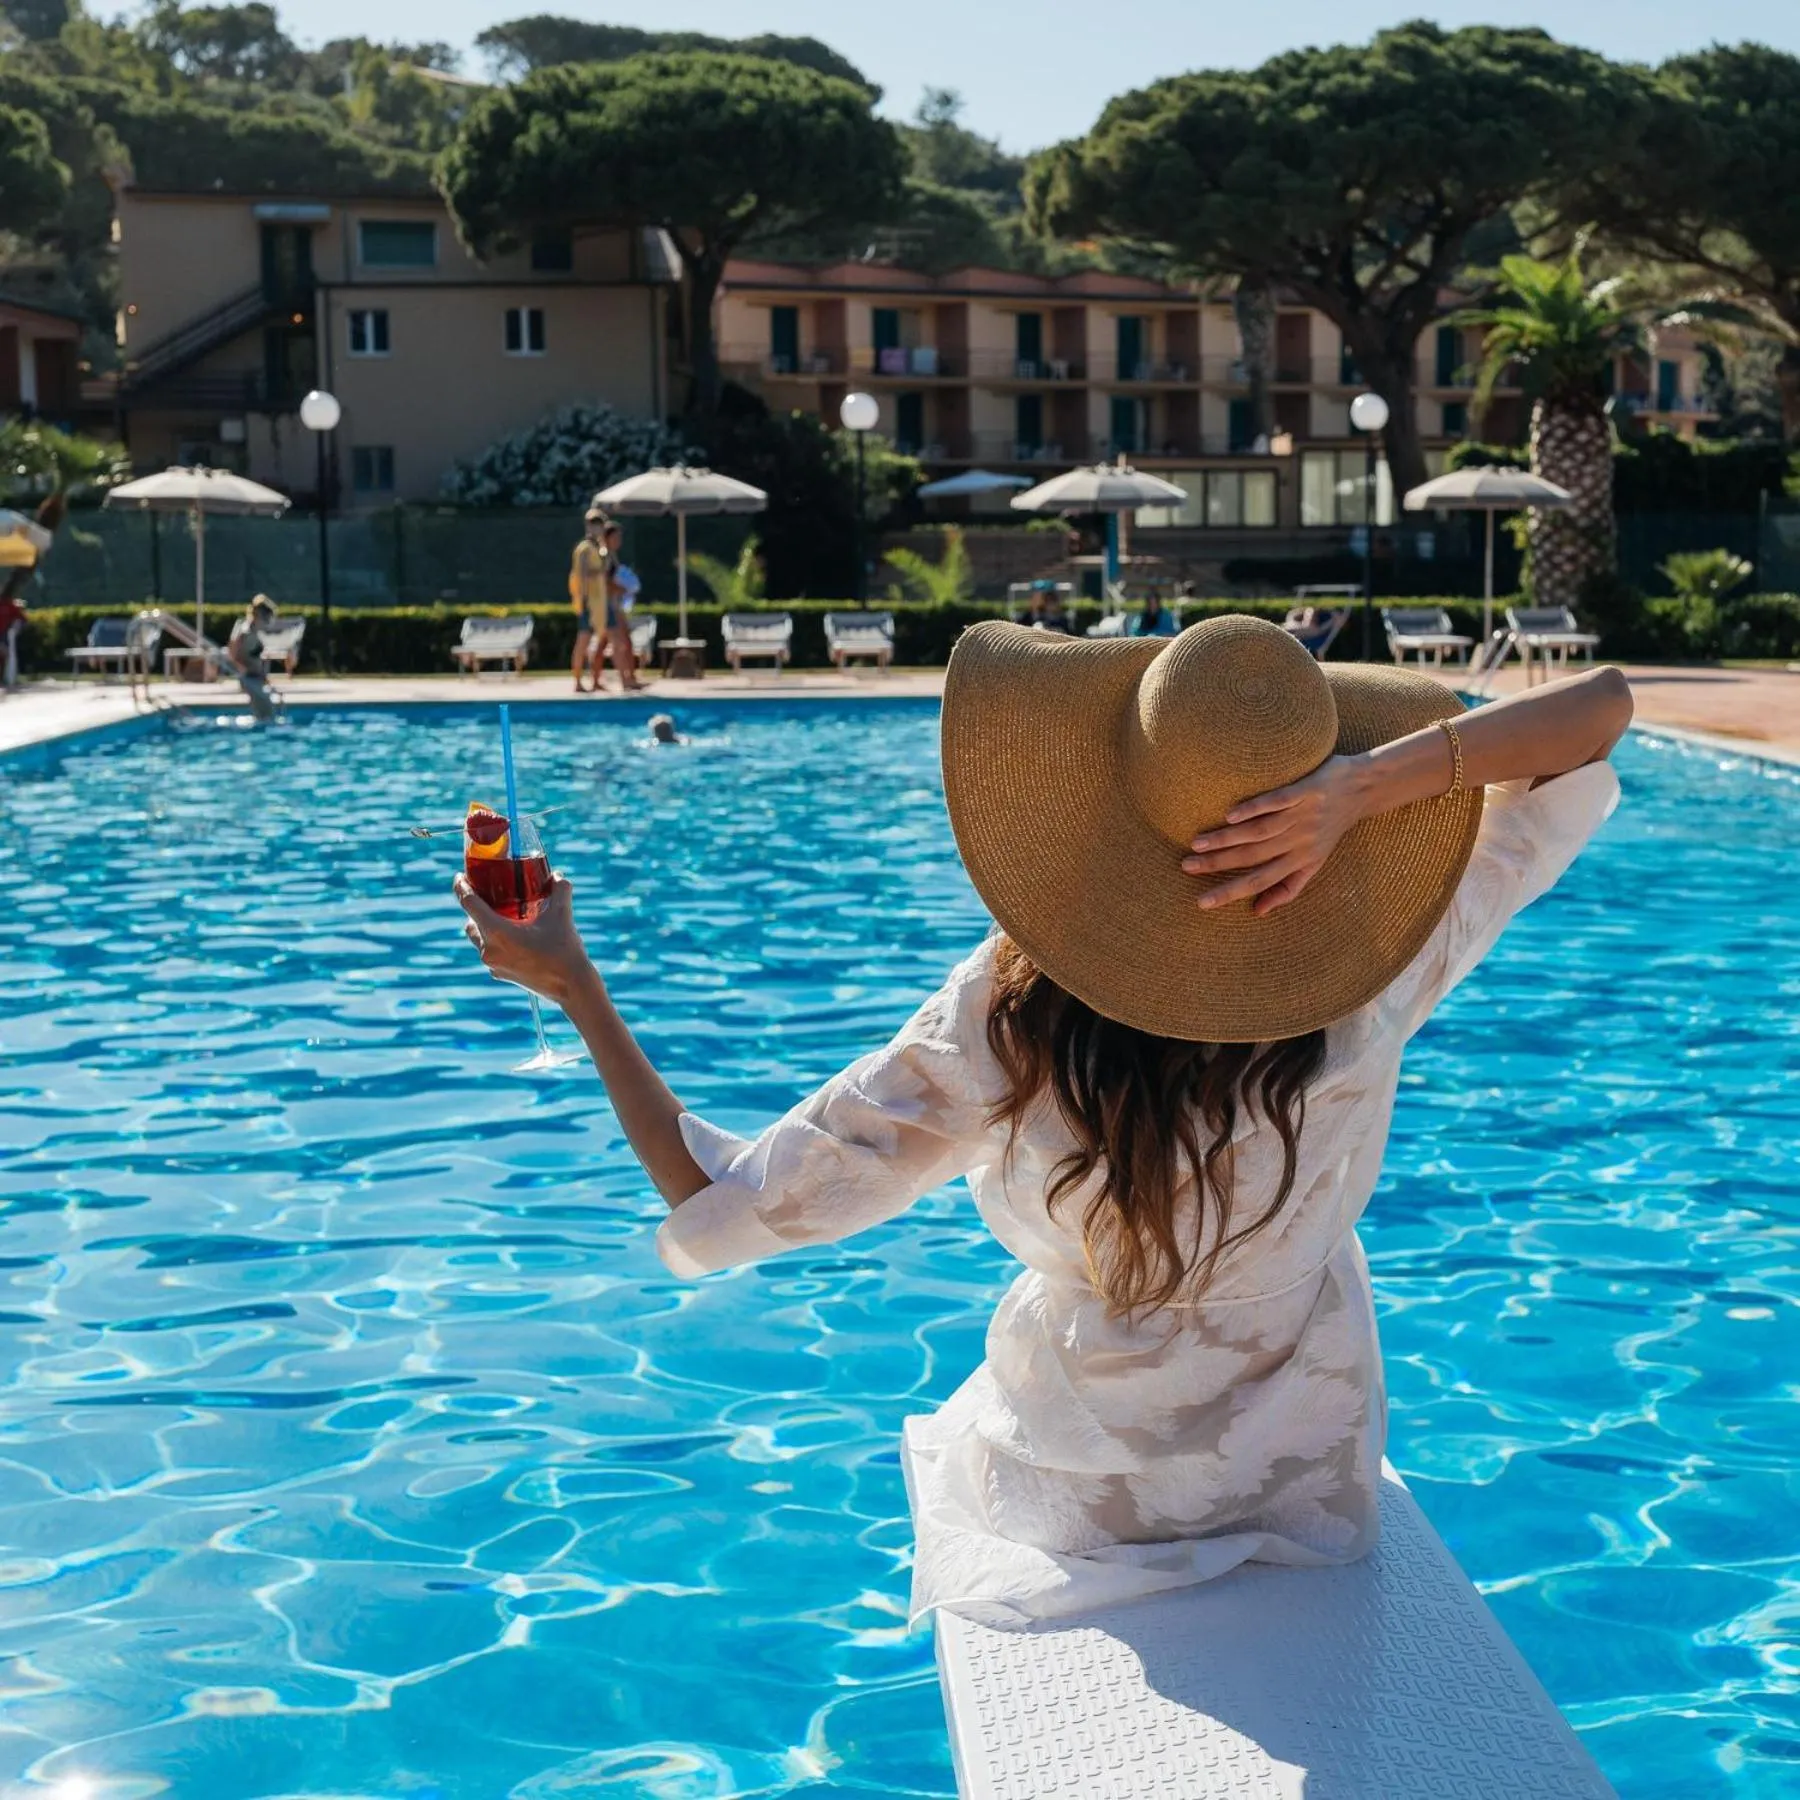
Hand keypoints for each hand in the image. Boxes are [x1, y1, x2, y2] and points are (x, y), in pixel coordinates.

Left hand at [454, 873, 595, 1004]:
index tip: (460, 877)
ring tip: (501, 915)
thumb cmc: (564, 950)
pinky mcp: (500, 974)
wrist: (572, 987)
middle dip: (476, 907)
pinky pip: (490, 953)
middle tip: (487, 894)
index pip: (469, 903)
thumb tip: (557, 876)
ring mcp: (493, 965)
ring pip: (478, 938)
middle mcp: (489, 949)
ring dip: (484, 925)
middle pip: (471, 921)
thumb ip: (559, 890)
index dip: (461, 886)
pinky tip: (513, 937)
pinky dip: (496, 941)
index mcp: (497, 931)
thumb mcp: (562, 915)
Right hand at [1181, 754, 1368, 915]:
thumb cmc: (1332, 829)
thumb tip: (1258, 912)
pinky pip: (1277, 801)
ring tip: (1197, 842)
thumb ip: (1287, 887)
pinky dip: (1254, 808)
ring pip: (1260, 831)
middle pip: (1253, 856)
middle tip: (1187, 866)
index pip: (1259, 881)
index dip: (1230, 893)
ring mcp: (1302, 815)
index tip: (1202, 903)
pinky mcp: (1306, 791)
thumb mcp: (1315, 864)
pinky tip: (1231, 815)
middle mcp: (1299, 841)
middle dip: (1218, 863)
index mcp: (1300, 861)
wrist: (1364, 790)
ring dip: (1227, 838)